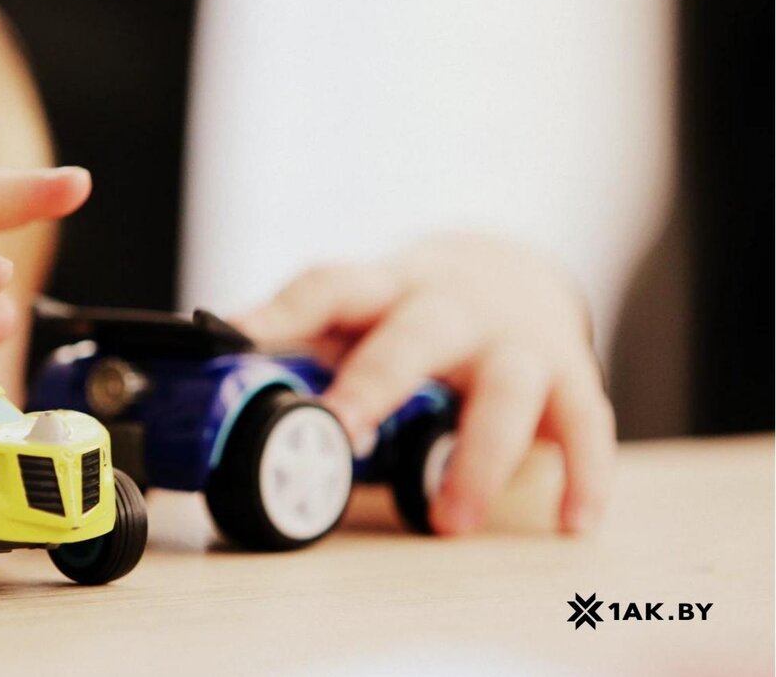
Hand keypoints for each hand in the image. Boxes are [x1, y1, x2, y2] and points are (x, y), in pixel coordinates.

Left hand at [232, 233, 614, 535]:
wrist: (513, 271)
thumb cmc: (415, 310)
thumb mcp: (362, 312)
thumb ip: (303, 345)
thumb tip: (210, 381)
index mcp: (386, 289)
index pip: (330, 286)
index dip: (282, 312)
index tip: (235, 337)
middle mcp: (452, 306)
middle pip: (418, 332)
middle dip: (380, 380)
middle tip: (343, 433)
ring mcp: (516, 339)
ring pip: (508, 387)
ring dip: (478, 456)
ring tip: (449, 522)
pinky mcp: (569, 374)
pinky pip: (585, 423)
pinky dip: (582, 474)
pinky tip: (570, 523)